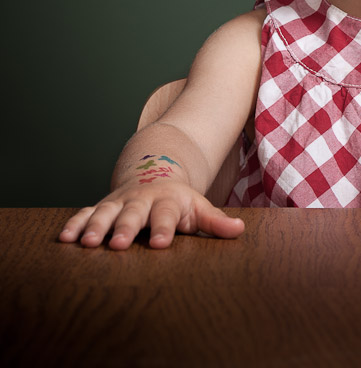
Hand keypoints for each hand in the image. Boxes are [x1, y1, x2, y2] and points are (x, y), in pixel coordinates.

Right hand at [58, 180, 244, 249]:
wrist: (156, 172)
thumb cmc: (179, 201)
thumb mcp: (199, 207)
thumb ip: (216, 221)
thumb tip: (240, 230)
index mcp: (167, 201)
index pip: (167, 216)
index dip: (164, 228)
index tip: (161, 244)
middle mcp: (141, 200)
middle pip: (133, 214)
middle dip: (125, 228)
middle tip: (116, 244)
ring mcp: (120, 202)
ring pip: (105, 212)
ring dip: (95, 226)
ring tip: (87, 243)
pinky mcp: (102, 205)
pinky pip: (86, 213)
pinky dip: (75, 224)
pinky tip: (64, 238)